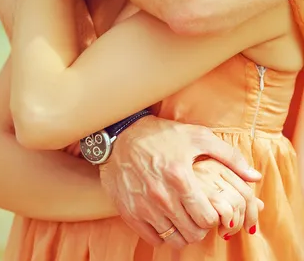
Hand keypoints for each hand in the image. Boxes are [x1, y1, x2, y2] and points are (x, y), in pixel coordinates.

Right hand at [99, 116, 261, 248]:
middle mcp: (161, 195)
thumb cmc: (162, 134)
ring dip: (184, 232)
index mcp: (180, 177)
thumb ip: (229, 156)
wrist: (121, 135)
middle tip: (199, 213)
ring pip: (175, 239)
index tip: (211, 206)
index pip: (208, 218)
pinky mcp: (130, 212)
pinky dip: (164, 233)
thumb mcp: (197, 136)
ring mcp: (144, 206)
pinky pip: (154, 239)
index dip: (214, 216)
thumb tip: (254, 177)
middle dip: (201, 226)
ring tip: (184, 216)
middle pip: (193, 233)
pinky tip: (166, 217)